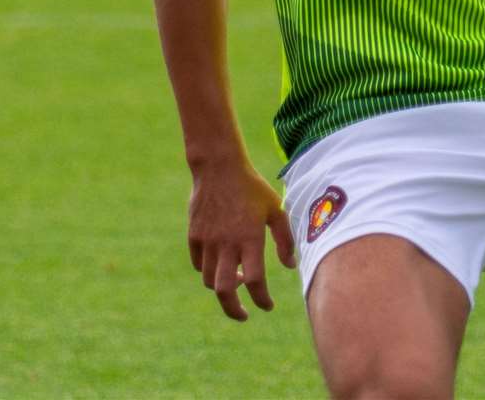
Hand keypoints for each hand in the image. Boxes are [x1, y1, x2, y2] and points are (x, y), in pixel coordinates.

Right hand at [187, 159, 296, 320]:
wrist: (219, 168)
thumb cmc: (252, 188)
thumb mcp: (275, 209)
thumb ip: (284, 238)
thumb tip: (290, 265)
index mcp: (249, 239)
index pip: (255, 281)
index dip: (262, 299)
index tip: (268, 307)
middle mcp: (226, 244)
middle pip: (224, 291)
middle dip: (234, 310)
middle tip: (244, 315)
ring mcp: (207, 241)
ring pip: (210, 280)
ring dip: (223, 289)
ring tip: (237, 281)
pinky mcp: (194, 236)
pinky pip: (199, 265)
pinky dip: (209, 272)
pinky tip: (221, 266)